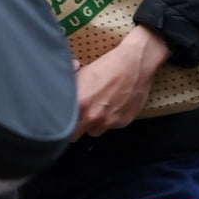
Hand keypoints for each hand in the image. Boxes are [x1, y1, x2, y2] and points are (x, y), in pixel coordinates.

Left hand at [71, 25, 170, 140]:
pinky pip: (111, 126)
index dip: (63, 121)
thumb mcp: (83, 73)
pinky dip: (110, 119)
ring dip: (94, 123)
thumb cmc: (108, 64)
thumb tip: (63, 93)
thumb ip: (71, 89)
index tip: (64, 117)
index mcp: (80, 103)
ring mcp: (109, 122)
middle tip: (78, 116)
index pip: (63, 125)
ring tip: (98, 108)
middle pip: (75, 135)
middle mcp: (93, 116)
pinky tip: (114, 104)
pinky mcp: (123, 122)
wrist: (136, 63)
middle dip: (76, 127)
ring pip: (94, 131)